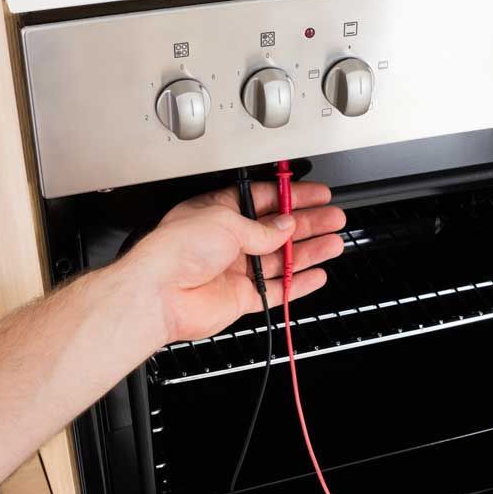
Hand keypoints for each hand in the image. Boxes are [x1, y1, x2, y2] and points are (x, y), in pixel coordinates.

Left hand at [115, 182, 347, 345]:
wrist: (159, 293)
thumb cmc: (175, 250)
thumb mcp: (225, 221)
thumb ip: (262, 227)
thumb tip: (285, 226)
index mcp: (220, 212)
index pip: (264, 200)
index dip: (292, 198)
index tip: (317, 196)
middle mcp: (228, 240)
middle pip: (278, 229)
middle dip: (308, 223)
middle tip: (333, 218)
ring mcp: (236, 269)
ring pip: (281, 259)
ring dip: (308, 251)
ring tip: (333, 243)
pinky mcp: (240, 297)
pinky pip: (276, 290)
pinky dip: (298, 284)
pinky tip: (315, 275)